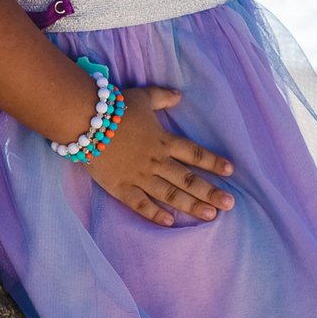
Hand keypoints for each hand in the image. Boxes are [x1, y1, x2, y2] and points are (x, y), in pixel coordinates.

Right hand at [89, 86, 234, 227]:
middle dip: (210, 192)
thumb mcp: (142, 97)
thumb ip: (162, 97)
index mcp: (163, 140)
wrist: (85, 120)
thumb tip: (179, 95)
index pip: (194, 153)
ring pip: (170, 194)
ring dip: (191, 205)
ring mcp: (139, 176)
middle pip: (188, 179)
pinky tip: (170, 222)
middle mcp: (156, 161)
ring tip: (210, 215)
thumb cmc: (114, 107)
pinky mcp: (120, 187)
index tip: (230, 170)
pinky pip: (140, 204)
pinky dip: (155, 214)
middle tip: (229, 204)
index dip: (213, 161)